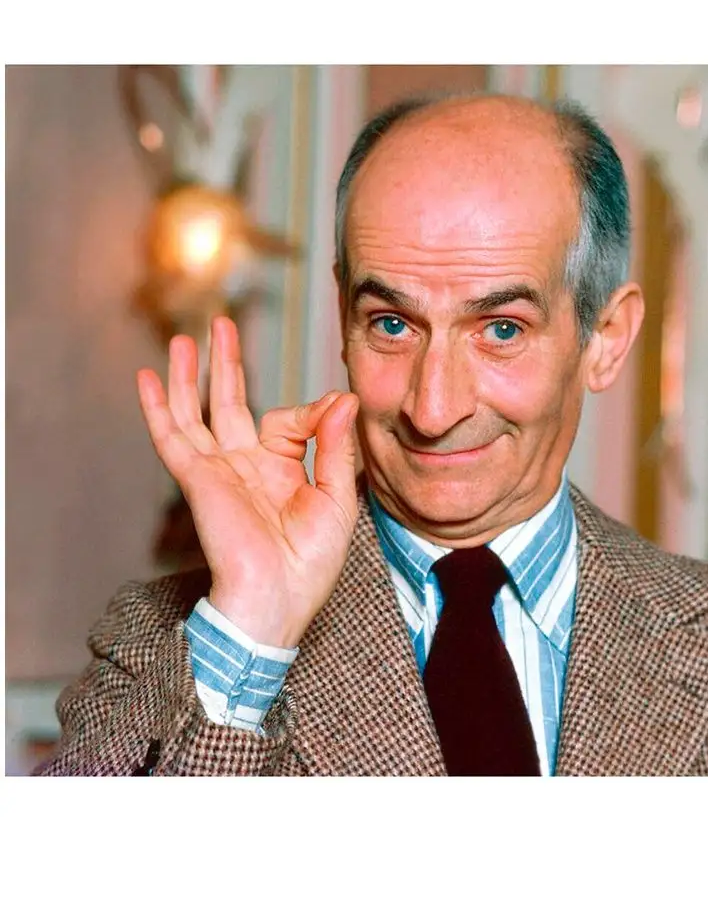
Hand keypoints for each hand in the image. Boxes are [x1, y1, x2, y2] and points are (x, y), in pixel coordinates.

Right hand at [137, 316, 358, 647]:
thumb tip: (344, 398)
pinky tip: (149, 378)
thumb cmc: (311, 562)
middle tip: (222, 325)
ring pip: (197, 411)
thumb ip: (336, 445)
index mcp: (281, 471)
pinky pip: (172, 436)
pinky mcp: (198, 478)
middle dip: (226, 364)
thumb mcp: (338, 496)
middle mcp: (246, 466)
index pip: (287, 421)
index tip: (333, 412)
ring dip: (190, 375)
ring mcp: (218, 469)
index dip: (313, 412)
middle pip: (229, 403)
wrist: (278, 598)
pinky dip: (159, 407)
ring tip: (185, 339)